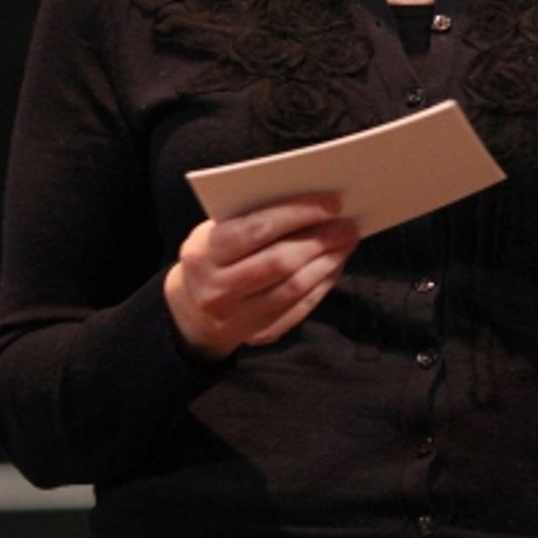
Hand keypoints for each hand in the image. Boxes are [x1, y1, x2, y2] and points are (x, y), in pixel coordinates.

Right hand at [163, 195, 358, 359]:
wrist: (190, 310)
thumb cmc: (212, 256)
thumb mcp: (214, 232)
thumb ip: (251, 218)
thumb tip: (311, 203)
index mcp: (205, 253)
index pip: (257, 229)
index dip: (298, 214)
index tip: (332, 203)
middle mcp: (218, 289)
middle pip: (280, 262)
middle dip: (320, 240)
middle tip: (348, 224)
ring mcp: (237, 318)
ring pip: (294, 287)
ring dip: (327, 262)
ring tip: (346, 241)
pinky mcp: (259, 334)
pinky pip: (300, 308)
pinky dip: (322, 284)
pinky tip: (335, 265)